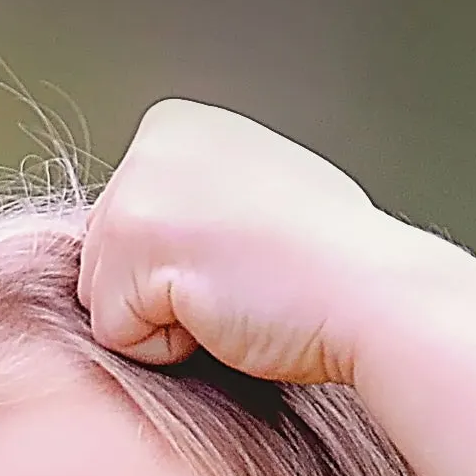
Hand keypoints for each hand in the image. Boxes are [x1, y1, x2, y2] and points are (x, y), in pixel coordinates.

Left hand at [77, 99, 443, 384]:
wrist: (373, 297)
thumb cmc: (334, 267)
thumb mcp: (256, 199)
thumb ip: (197, 205)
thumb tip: (167, 242)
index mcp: (178, 127)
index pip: (125, 231)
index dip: (182, 271)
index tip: (249, 259)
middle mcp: (150, 142)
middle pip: (102, 261)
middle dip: (164, 295)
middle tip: (244, 282)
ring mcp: (138, 185)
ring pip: (102, 299)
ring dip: (165, 323)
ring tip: (237, 295)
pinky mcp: (135, 239)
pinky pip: (115, 334)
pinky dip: (167, 348)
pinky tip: (225, 314)